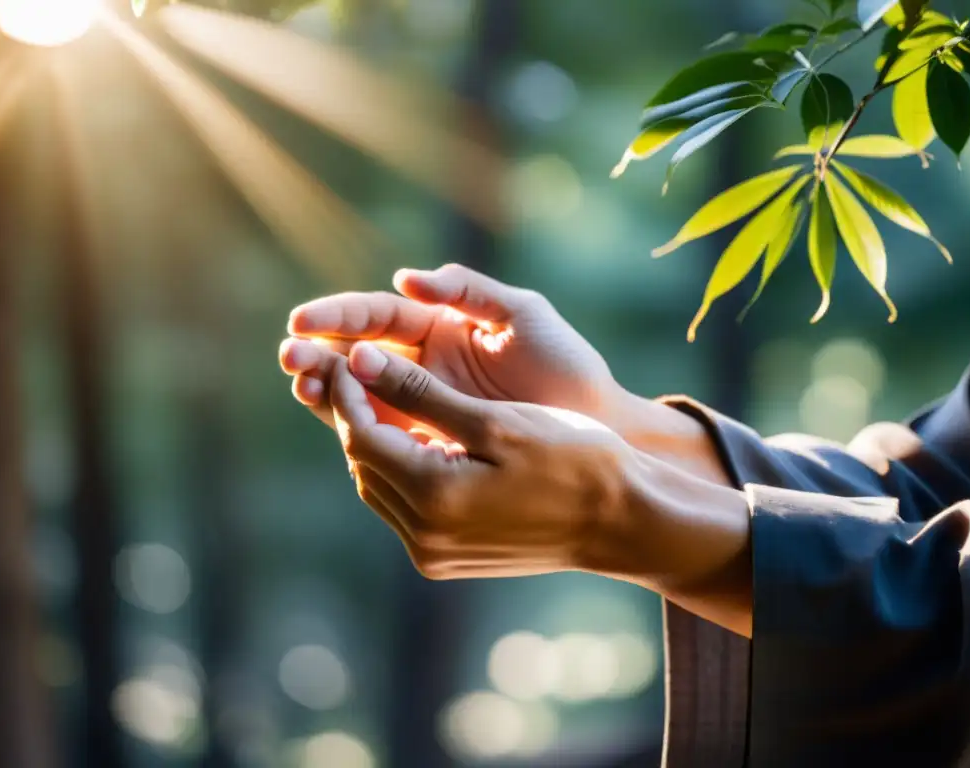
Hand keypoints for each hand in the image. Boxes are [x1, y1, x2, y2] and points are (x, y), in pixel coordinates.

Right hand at [280, 264, 623, 428]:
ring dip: (328, 389)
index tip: (303, 322)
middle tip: (290, 359)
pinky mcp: (433, 441)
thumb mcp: (525, 316)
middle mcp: (426, 363)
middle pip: (360, 353)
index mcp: (443, 324)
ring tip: (302, 387)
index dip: (340, 317)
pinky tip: (332, 420)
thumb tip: (406, 279)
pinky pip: (386, 432)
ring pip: (363, 394)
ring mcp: (426, 404)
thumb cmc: (568, 366)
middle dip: (320, 353)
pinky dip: (354, 425)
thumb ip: (470, 292)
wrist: (599, 428)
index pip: (379, 316)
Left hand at [328, 341, 635, 579]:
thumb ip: (420, 393)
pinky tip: (419, 438)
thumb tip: (359, 361)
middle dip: (357, 414)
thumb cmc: (571, 459)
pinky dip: (402, 468)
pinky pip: (404, 507)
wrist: (620, 521)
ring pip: (380, 486)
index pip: (360, 436)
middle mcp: (424, 535)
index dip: (349, 391)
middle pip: (363, 463)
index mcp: (433, 497)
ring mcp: (434, 554)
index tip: (353, 351)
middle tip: (363, 369)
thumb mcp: (495, 419)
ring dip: (377, 442)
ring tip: (388, 397)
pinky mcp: (446, 559)